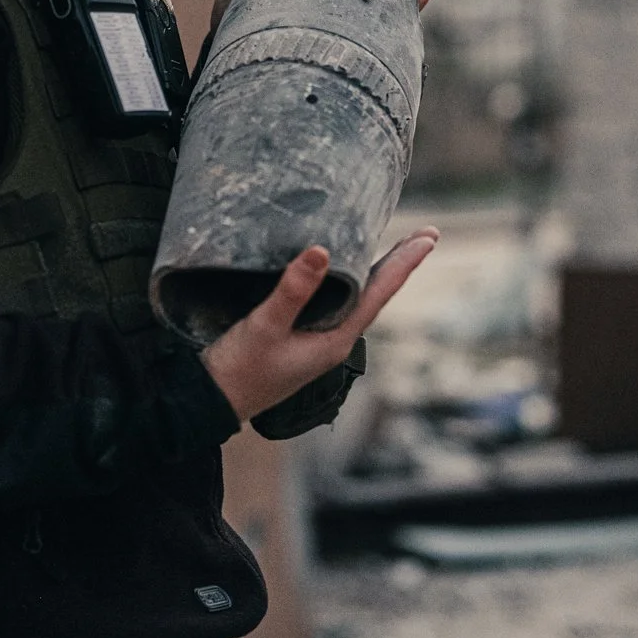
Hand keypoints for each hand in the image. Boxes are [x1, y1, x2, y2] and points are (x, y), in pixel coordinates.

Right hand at [202, 228, 438, 423]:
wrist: (210, 403)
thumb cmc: (239, 369)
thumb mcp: (265, 326)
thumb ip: (292, 290)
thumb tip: (321, 251)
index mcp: (336, 339)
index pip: (379, 293)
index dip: (404, 263)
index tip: (428, 238)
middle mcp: (334, 340)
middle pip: (374, 294)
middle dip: (398, 263)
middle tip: (425, 234)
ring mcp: (318, 340)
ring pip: (356, 298)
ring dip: (376, 270)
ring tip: (395, 246)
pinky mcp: (301, 338)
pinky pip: (336, 302)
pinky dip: (348, 280)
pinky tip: (342, 269)